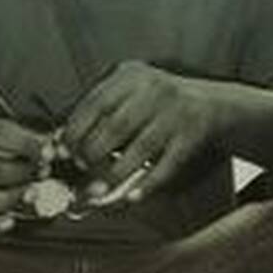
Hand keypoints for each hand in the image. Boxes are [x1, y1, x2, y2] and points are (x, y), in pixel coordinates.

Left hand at [62, 61, 224, 203]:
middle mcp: (156, 91)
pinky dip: (147, 183)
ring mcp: (176, 114)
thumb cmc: (157, 101)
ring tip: (96, 190)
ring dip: (115, 173)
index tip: (64, 149)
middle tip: (79, 169)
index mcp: (133, 75)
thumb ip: (100, 108)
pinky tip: (131, 196)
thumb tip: (61, 140)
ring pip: (141, 148)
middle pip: (118, 125)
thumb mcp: (130, 89)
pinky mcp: (191, 137)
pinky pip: (167, 165)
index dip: (77, 128)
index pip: (97, 102)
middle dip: (93, 151)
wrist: (211, 103)